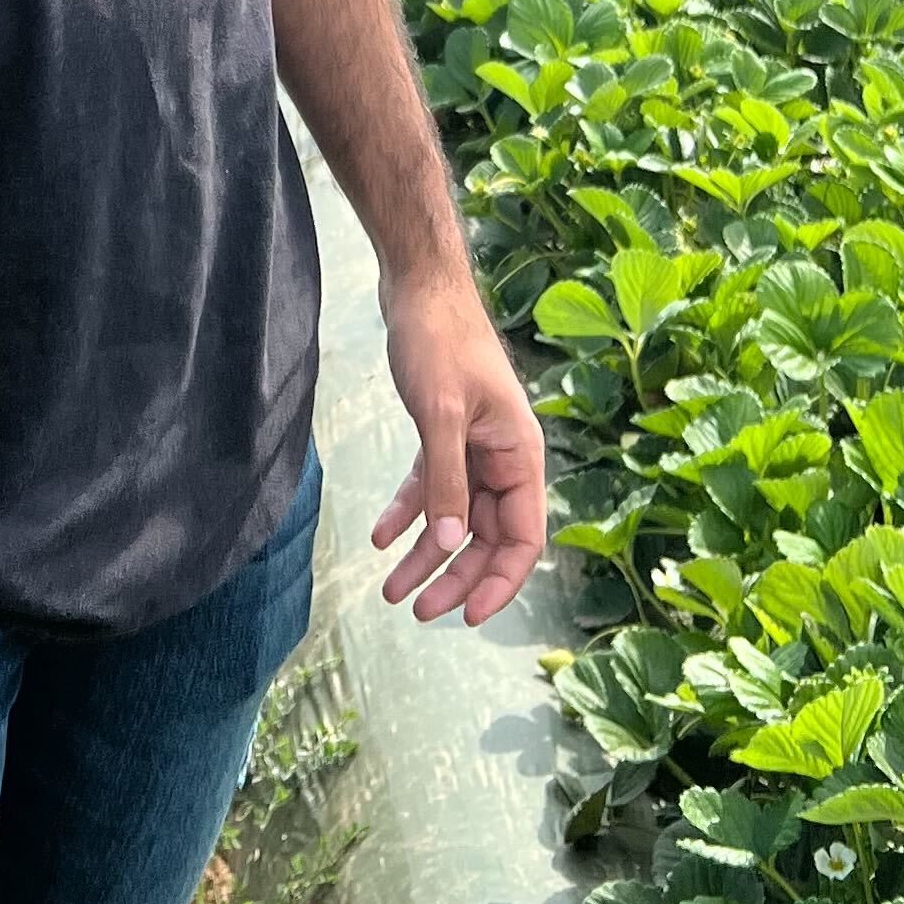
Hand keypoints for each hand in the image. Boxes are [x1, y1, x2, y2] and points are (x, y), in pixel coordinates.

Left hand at [372, 264, 546, 624]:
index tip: (467, 617)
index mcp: (520, 454)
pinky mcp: (444, 433)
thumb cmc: (438, 339)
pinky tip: (378, 536)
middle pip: (487, 536)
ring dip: (425, 553)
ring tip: (390, 590)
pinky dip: (407, 512)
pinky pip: (430, 486)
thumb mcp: (440, 412)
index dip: (499, 582)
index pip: (524, 539)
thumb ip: (446, 480)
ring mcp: (474, 446)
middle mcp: (504, 457)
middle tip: (415, 610)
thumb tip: (448, 544)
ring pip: (455, 517)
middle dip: (454, 576)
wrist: (418, 286)